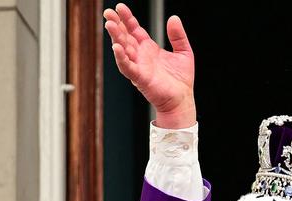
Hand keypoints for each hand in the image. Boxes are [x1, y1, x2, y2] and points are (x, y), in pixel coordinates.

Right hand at [103, 3, 195, 128]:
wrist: (182, 100)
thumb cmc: (181, 80)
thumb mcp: (183, 51)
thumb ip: (177, 35)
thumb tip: (174, 18)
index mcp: (149, 49)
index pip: (134, 30)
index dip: (127, 18)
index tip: (119, 7)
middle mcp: (141, 57)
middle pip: (125, 37)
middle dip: (116, 25)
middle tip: (107, 13)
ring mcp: (139, 67)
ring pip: (123, 50)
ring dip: (115, 38)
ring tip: (109, 25)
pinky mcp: (140, 78)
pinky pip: (127, 67)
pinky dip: (121, 58)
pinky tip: (116, 48)